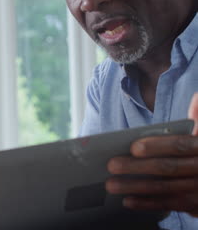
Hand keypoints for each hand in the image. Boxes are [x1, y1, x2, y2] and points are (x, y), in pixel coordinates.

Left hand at [106, 93, 197, 216]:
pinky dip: (147, 203)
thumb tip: (196, 97)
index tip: (133, 147)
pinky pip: (169, 204)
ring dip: (136, 187)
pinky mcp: (195, 204)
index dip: (158, 146)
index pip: (180, 145)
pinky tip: (128, 200)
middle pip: (168, 168)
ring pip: (165, 188)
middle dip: (137, 167)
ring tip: (111, 185)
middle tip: (111, 165)